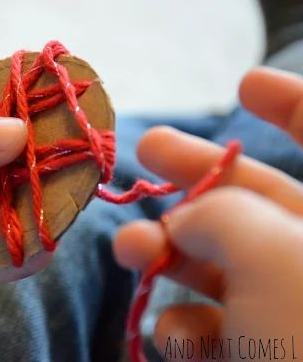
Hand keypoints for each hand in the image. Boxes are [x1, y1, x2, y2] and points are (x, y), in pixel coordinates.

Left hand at [0, 59, 49, 360]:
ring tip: (73, 192)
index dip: (14, 79)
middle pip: (0, 139)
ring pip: (6, 194)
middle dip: (38, 141)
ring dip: (39, 194)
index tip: (57, 83)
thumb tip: (16, 135)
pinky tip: (42, 243)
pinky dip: (22, 248)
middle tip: (78, 141)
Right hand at [115, 68, 302, 360]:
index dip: (295, 106)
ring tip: (130, 251)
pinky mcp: (263, 361)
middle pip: (264, 200)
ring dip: (171, 254)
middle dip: (199, 175)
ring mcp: (294, 319)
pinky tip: (177, 336)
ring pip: (227, 265)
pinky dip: (189, 327)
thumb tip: (187, 220)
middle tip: (145, 149)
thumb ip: (222, 213)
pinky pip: (221, 328)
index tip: (245, 83)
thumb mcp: (274, 257)